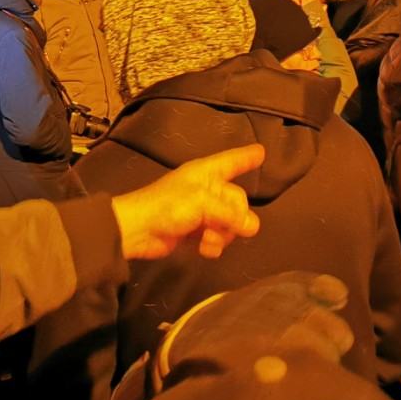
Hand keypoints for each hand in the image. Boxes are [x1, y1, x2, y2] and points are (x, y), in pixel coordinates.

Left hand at [109, 144, 262, 260]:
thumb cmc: (167, 206)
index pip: (231, 161)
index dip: (246, 157)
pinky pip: (217, 238)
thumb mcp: (201, 203)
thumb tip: (253, 226)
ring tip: (206, 238)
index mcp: (206, 173)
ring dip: (222, 234)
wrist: (139, 230)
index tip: (261, 152)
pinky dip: (212, 244)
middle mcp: (206, 190)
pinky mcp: (195, 232)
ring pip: (229, 223)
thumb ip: (230, 214)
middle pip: (237, 201)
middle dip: (234, 217)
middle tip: (223, 225)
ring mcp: (201, 212)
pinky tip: (202, 248)